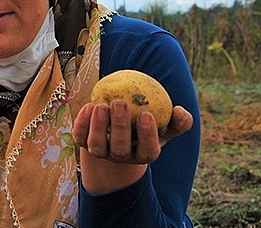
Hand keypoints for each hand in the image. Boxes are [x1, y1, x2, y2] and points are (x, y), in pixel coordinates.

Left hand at [72, 99, 192, 164]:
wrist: (118, 129)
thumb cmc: (146, 124)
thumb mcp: (165, 123)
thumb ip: (177, 120)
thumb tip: (180, 111)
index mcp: (143, 154)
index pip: (147, 152)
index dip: (147, 136)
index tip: (147, 115)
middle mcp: (120, 157)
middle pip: (119, 149)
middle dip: (119, 127)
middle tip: (120, 103)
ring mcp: (101, 152)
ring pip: (97, 146)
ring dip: (98, 126)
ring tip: (102, 104)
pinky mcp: (83, 144)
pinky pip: (80, 136)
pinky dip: (82, 123)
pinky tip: (89, 105)